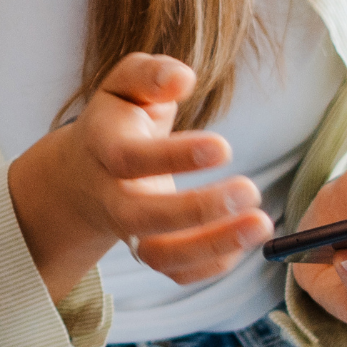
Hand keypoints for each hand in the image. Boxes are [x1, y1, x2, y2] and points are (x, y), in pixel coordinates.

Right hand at [7, 53, 273, 300]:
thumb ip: (149, 74)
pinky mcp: (150, 251)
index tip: (223, 148)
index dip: (174, 157)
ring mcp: (130, 231)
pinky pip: (177, 273)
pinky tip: (246, 240)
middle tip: (251, 191)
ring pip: (160, 256)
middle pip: (142, 218)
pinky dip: (213, 265)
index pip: (130, 158)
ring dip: (212, 246)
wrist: (85, 173)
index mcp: (103, 148)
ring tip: (261, 223)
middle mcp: (111, 196)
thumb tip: (182, 78)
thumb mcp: (124, 85)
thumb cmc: (118, 120)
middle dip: (198, 210)